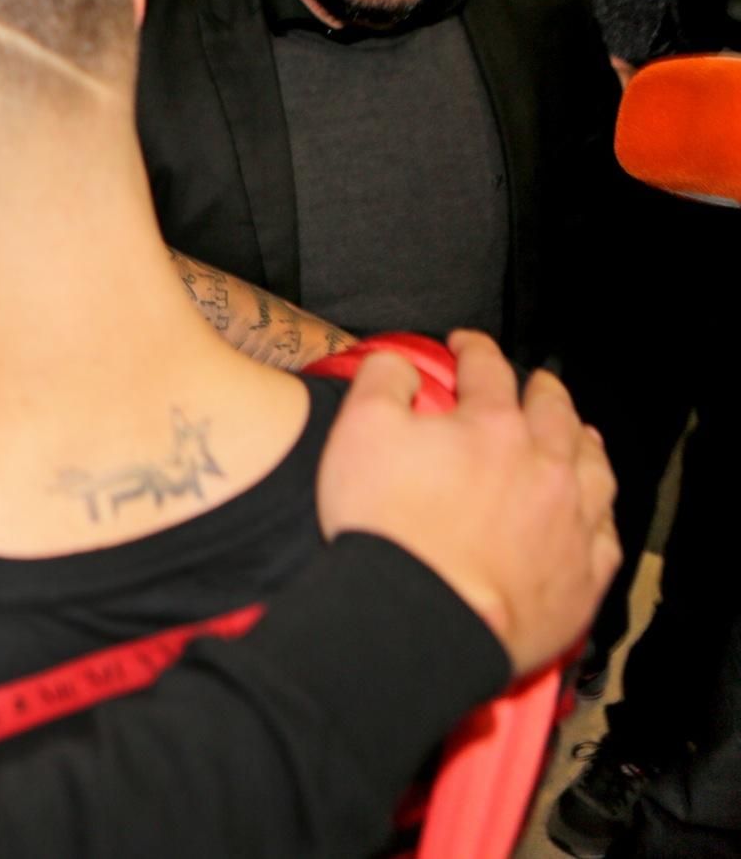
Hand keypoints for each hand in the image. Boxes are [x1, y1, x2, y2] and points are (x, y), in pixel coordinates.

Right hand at [317, 330, 619, 676]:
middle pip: (554, 413)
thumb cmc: (387, 527)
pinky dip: (598, 512)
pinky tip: (590, 510)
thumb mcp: (358, 432)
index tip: (465, 344)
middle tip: (535, 382)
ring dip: (583, 443)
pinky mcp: (582, 574)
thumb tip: (402, 363)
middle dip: (542, 390)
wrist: (421, 618)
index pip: (489, 369)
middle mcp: (544, 465)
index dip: (474, 349)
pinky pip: (604, 532)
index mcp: (491, 425)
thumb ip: (383, 381)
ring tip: (578, 434)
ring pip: (593, 467)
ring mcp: (570, 521)